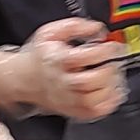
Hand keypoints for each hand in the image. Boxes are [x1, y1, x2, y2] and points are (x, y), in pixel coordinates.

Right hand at [0, 18, 126, 122]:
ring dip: (110, 88)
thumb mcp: (52, 32)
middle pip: (87, 82)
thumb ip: (76, 26)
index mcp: (57, 60)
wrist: (24, 78)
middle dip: (108, 71)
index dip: (104, 51)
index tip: (113, 46)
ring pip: (92, 101)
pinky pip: (94, 113)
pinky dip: (108, 104)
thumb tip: (98, 29)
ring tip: (113, 76)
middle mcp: (62, 82)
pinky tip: (111, 91)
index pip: (83, 58)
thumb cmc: (40, 56)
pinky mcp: (73, 110)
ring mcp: (67, 99)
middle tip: (114, 62)